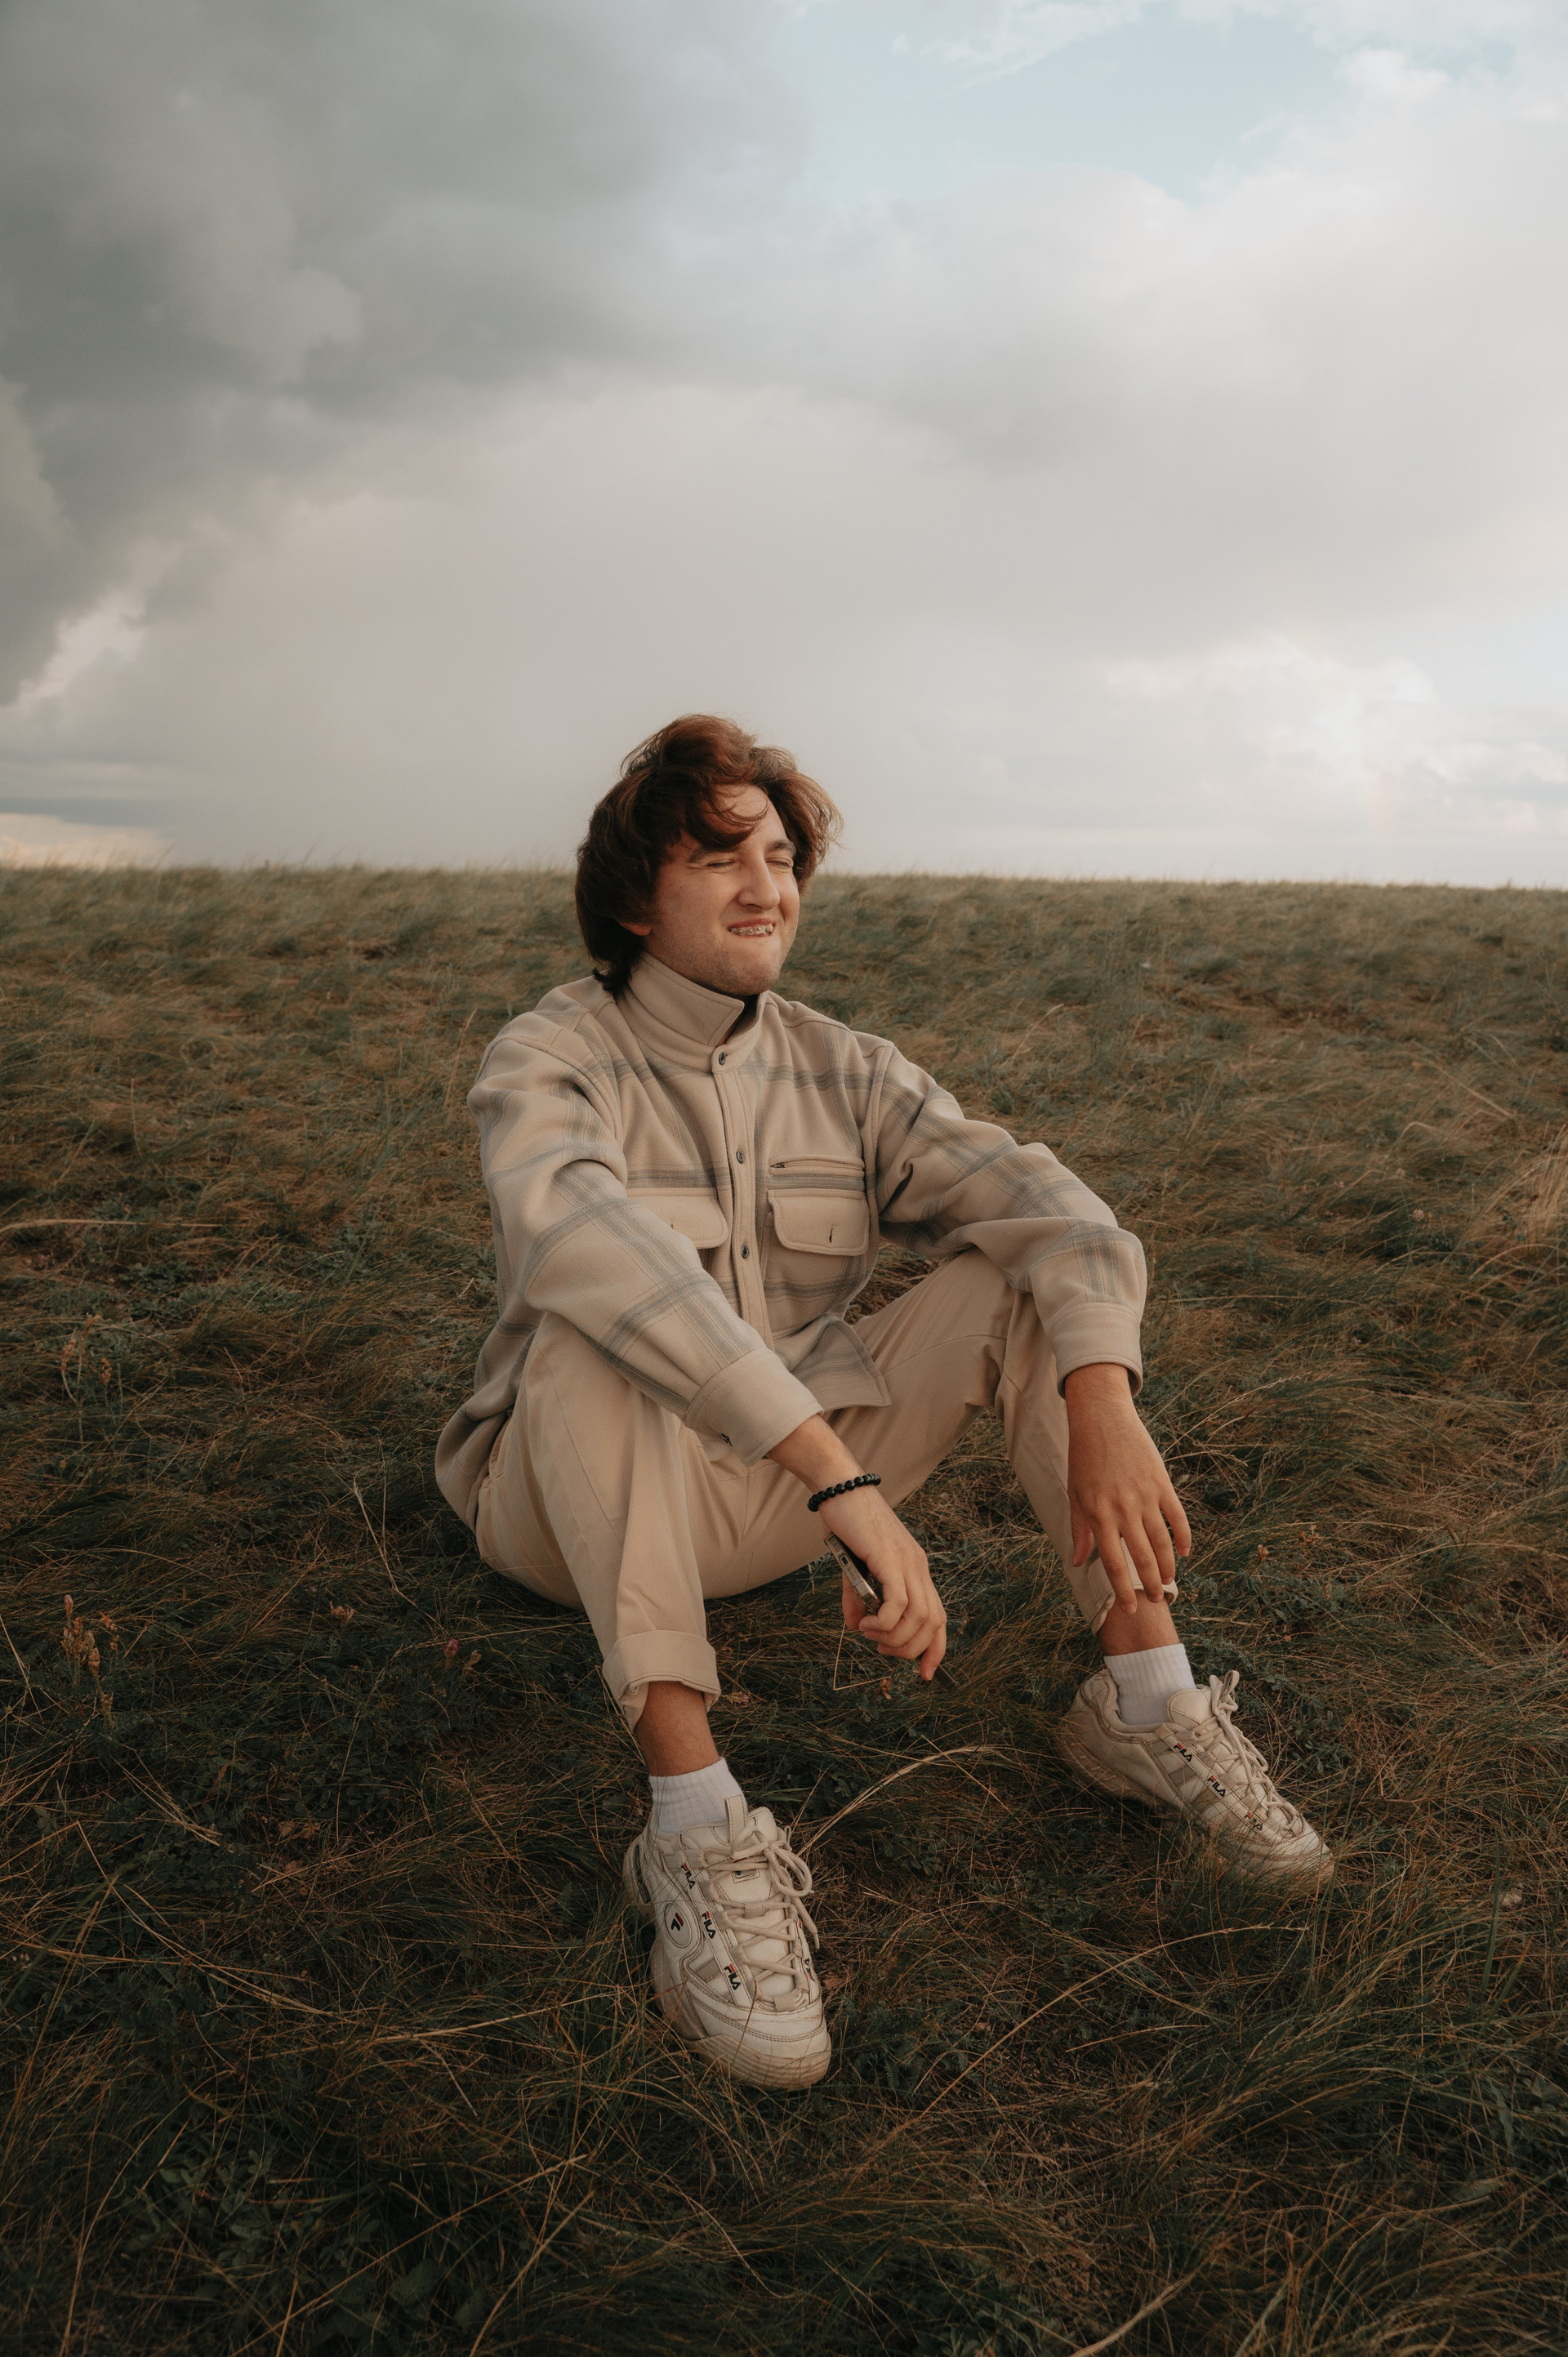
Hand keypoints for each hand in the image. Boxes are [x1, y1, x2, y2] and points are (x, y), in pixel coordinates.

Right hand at [767, 1415, 947, 1681]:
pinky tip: (865, 1621)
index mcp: (916, 1570)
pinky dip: (883, 1621)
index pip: (938, 1617)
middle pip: (933, 1623)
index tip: (925, 1674)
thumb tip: (855, 1626)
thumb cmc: (848, 1524)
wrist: (840, 1488)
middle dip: (910, 1649)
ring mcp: (907, 1563)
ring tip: (869, 1633)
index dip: (936, 1650)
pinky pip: (898, 1603)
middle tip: (882, 1650)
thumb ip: (858, 1598)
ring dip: (893, 1637)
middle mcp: (919, 1567)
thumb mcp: (853, 1569)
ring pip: (918, 1618)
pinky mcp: (890, 1559)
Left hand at [1064, 1363, 1191, 1617]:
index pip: (1113, 1563)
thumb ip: (1080, 1530)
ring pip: (1162, 1541)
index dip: (1124, 1590)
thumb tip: (1078, 1563)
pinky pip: (1177, 1516)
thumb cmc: (1083, 1458)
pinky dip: (1184, 1536)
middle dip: (1151, 1584)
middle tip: (1158, 1600)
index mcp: (1099, 1515)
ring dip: (1168, 1566)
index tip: (1132, 1609)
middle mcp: (1123, 1509)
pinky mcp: (1161, 1483)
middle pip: (1142, 1557)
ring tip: (1170, 1583)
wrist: (1101, 1418)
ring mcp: (1145, 1496)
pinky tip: (1186, 1552)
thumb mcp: (1075, 1494)